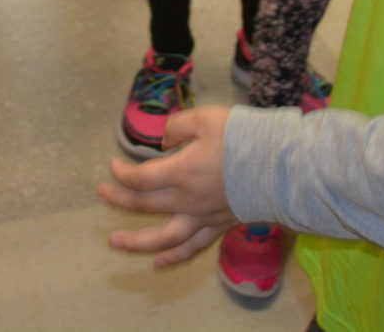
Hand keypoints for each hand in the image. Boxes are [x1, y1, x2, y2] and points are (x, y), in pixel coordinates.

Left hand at [99, 107, 237, 266]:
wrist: (282, 167)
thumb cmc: (244, 139)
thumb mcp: (206, 118)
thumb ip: (177, 126)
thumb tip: (162, 142)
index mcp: (182, 172)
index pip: (140, 178)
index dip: (122, 172)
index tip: (114, 165)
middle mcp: (188, 200)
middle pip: (145, 205)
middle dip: (119, 199)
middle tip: (101, 194)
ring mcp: (204, 217)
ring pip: (164, 237)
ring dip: (137, 241)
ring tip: (115, 242)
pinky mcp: (219, 227)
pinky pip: (193, 248)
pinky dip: (175, 257)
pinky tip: (159, 264)